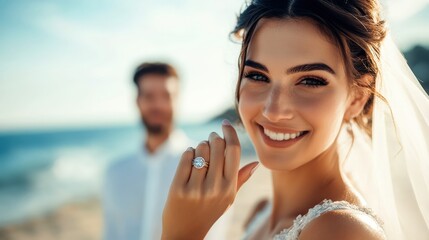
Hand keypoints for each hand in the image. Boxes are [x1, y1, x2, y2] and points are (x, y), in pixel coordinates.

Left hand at [162, 120, 258, 239]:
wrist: (185, 233)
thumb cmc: (208, 211)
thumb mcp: (228, 198)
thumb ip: (241, 179)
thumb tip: (256, 163)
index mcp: (230, 187)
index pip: (233, 150)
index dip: (230, 133)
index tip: (225, 124)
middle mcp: (215, 188)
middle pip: (216, 145)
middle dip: (213, 138)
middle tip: (210, 139)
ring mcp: (196, 189)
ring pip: (200, 149)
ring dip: (200, 146)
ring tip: (199, 154)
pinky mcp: (178, 188)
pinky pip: (185, 157)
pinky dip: (188, 153)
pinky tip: (190, 158)